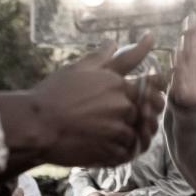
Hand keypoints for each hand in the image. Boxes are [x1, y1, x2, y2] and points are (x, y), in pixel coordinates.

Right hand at [0, 34, 165, 170]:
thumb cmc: (54, 94)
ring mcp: (118, 132)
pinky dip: (126, 150)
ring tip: (124, 132)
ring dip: (136, 132)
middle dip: (146, 111)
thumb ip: (101, 57)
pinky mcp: (111, 153)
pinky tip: (116, 147)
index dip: (159, 86)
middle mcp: (123, 107)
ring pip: (139, 132)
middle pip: (148, 110)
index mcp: (118, 85)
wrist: (37, 126)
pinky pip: (129, 152)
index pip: (153, 84)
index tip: (158, 87)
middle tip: (143, 113)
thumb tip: (113, 42)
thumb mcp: (78, 69)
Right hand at [169, 18, 195, 109]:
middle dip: (186, 44)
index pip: (193, 31)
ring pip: (177, 64)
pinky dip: (179, 86)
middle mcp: (185, 53)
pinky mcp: (177, 84)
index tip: (192, 17)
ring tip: (182, 65)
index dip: (192, 24)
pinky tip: (183, 90)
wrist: (194, 85)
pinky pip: (176, 84)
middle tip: (187, 37)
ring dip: (179, 65)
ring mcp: (178, 67)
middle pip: (183, 46)